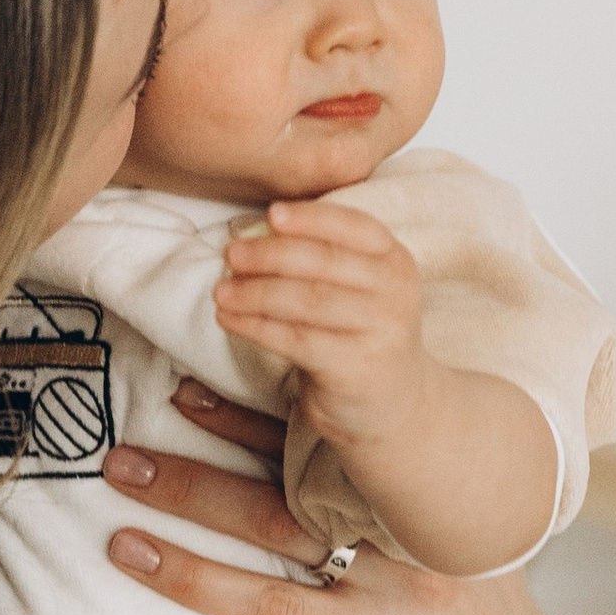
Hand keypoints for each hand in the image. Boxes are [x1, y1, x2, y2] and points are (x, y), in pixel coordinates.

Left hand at [101, 381, 552, 614]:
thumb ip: (353, 489)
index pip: (312, 460)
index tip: (177, 395)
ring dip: (191, 576)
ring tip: (124, 549)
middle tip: (119, 465)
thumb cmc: (447, 591)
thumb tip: (280, 415)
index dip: (242, 425)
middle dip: (193, 489)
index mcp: (402, 516)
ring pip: (276, 606)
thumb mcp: (417, 527)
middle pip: (278, 521)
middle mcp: (400, 569)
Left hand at [213, 203, 430, 449]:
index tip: (271, 213)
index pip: (354, 226)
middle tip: (231, 253)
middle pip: (324, 262)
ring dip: (256, 293)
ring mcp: (379, 330)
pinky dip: (256, 327)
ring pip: (307, 301)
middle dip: (271, 255)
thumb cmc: (359, 329)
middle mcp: (394, 291)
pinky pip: (296, 340)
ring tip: (221, 290)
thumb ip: (324, 254)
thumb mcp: (359, 285)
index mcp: (394, 259)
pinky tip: (229, 319)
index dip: (311, 218)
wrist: (392, 401)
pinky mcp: (355, 367)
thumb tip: (255, 231)